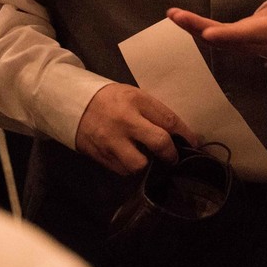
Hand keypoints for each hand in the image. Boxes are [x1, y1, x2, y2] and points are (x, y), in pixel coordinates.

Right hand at [75, 83, 196, 175]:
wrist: (73, 104)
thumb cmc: (110, 99)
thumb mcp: (134, 96)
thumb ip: (153, 113)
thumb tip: (177, 135)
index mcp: (136, 101)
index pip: (168, 120)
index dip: (185, 134)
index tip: (193, 142)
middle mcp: (125, 121)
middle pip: (159, 142)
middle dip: (171, 154)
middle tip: (173, 158)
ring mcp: (111, 140)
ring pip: (140, 164)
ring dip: (147, 165)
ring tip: (146, 158)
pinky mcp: (101, 156)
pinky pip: (123, 171)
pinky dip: (130, 168)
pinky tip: (130, 159)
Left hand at [167, 0, 266, 57]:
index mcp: (266, 33)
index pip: (245, 35)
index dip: (228, 35)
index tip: (210, 33)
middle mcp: (248, 41)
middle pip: (221, 38)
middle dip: (199, 28)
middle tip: (179, 16)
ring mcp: (236, 42)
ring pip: (210, 38)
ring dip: (190, 27)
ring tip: (172, 14)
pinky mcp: (229, 38)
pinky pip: (208, 34)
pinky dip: (192, 26)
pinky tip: (177, 16)